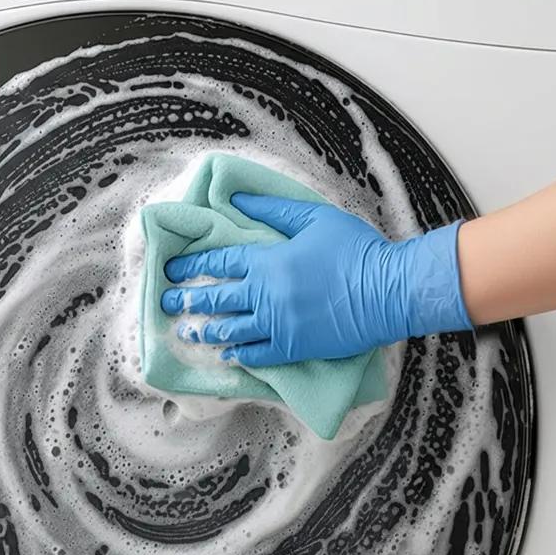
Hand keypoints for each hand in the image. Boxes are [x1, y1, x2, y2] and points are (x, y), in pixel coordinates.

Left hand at [159, 194, 471, 366]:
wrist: (389, 289)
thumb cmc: (355, 249)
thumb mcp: (313, 218)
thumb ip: (272, 209)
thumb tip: (236, 197)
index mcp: (267, 261)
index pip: (219, 263)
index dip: (192, 266)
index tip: (171, 270)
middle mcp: (265, 294)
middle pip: (217, 299)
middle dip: (188, 302)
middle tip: (166, 306)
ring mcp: (278, 324)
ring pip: (231, 330)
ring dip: (205, 332)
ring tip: (187, 333)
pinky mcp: (294, 347)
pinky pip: (257, 355)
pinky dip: (238, 356)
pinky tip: (225, 356)